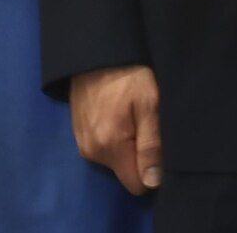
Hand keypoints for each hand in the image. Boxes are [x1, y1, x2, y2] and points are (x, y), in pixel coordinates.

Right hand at [68, 64, 162, 194]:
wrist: (95, 52)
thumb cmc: (128, 75)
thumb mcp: (149, 104)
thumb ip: (151, 145)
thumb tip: (153, 181)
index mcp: (110, 148)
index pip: (136, 184)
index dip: (152, 171)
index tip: (159, 147)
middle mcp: (92, 152)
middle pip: (125, 171)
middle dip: (138, 155)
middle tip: (145, 123)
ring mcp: (82, 142)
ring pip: (114, 159)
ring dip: (126, 144)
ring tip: (131, 115)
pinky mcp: (78, 132)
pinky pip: (102, 147)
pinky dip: (112, 136)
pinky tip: (117, 114)